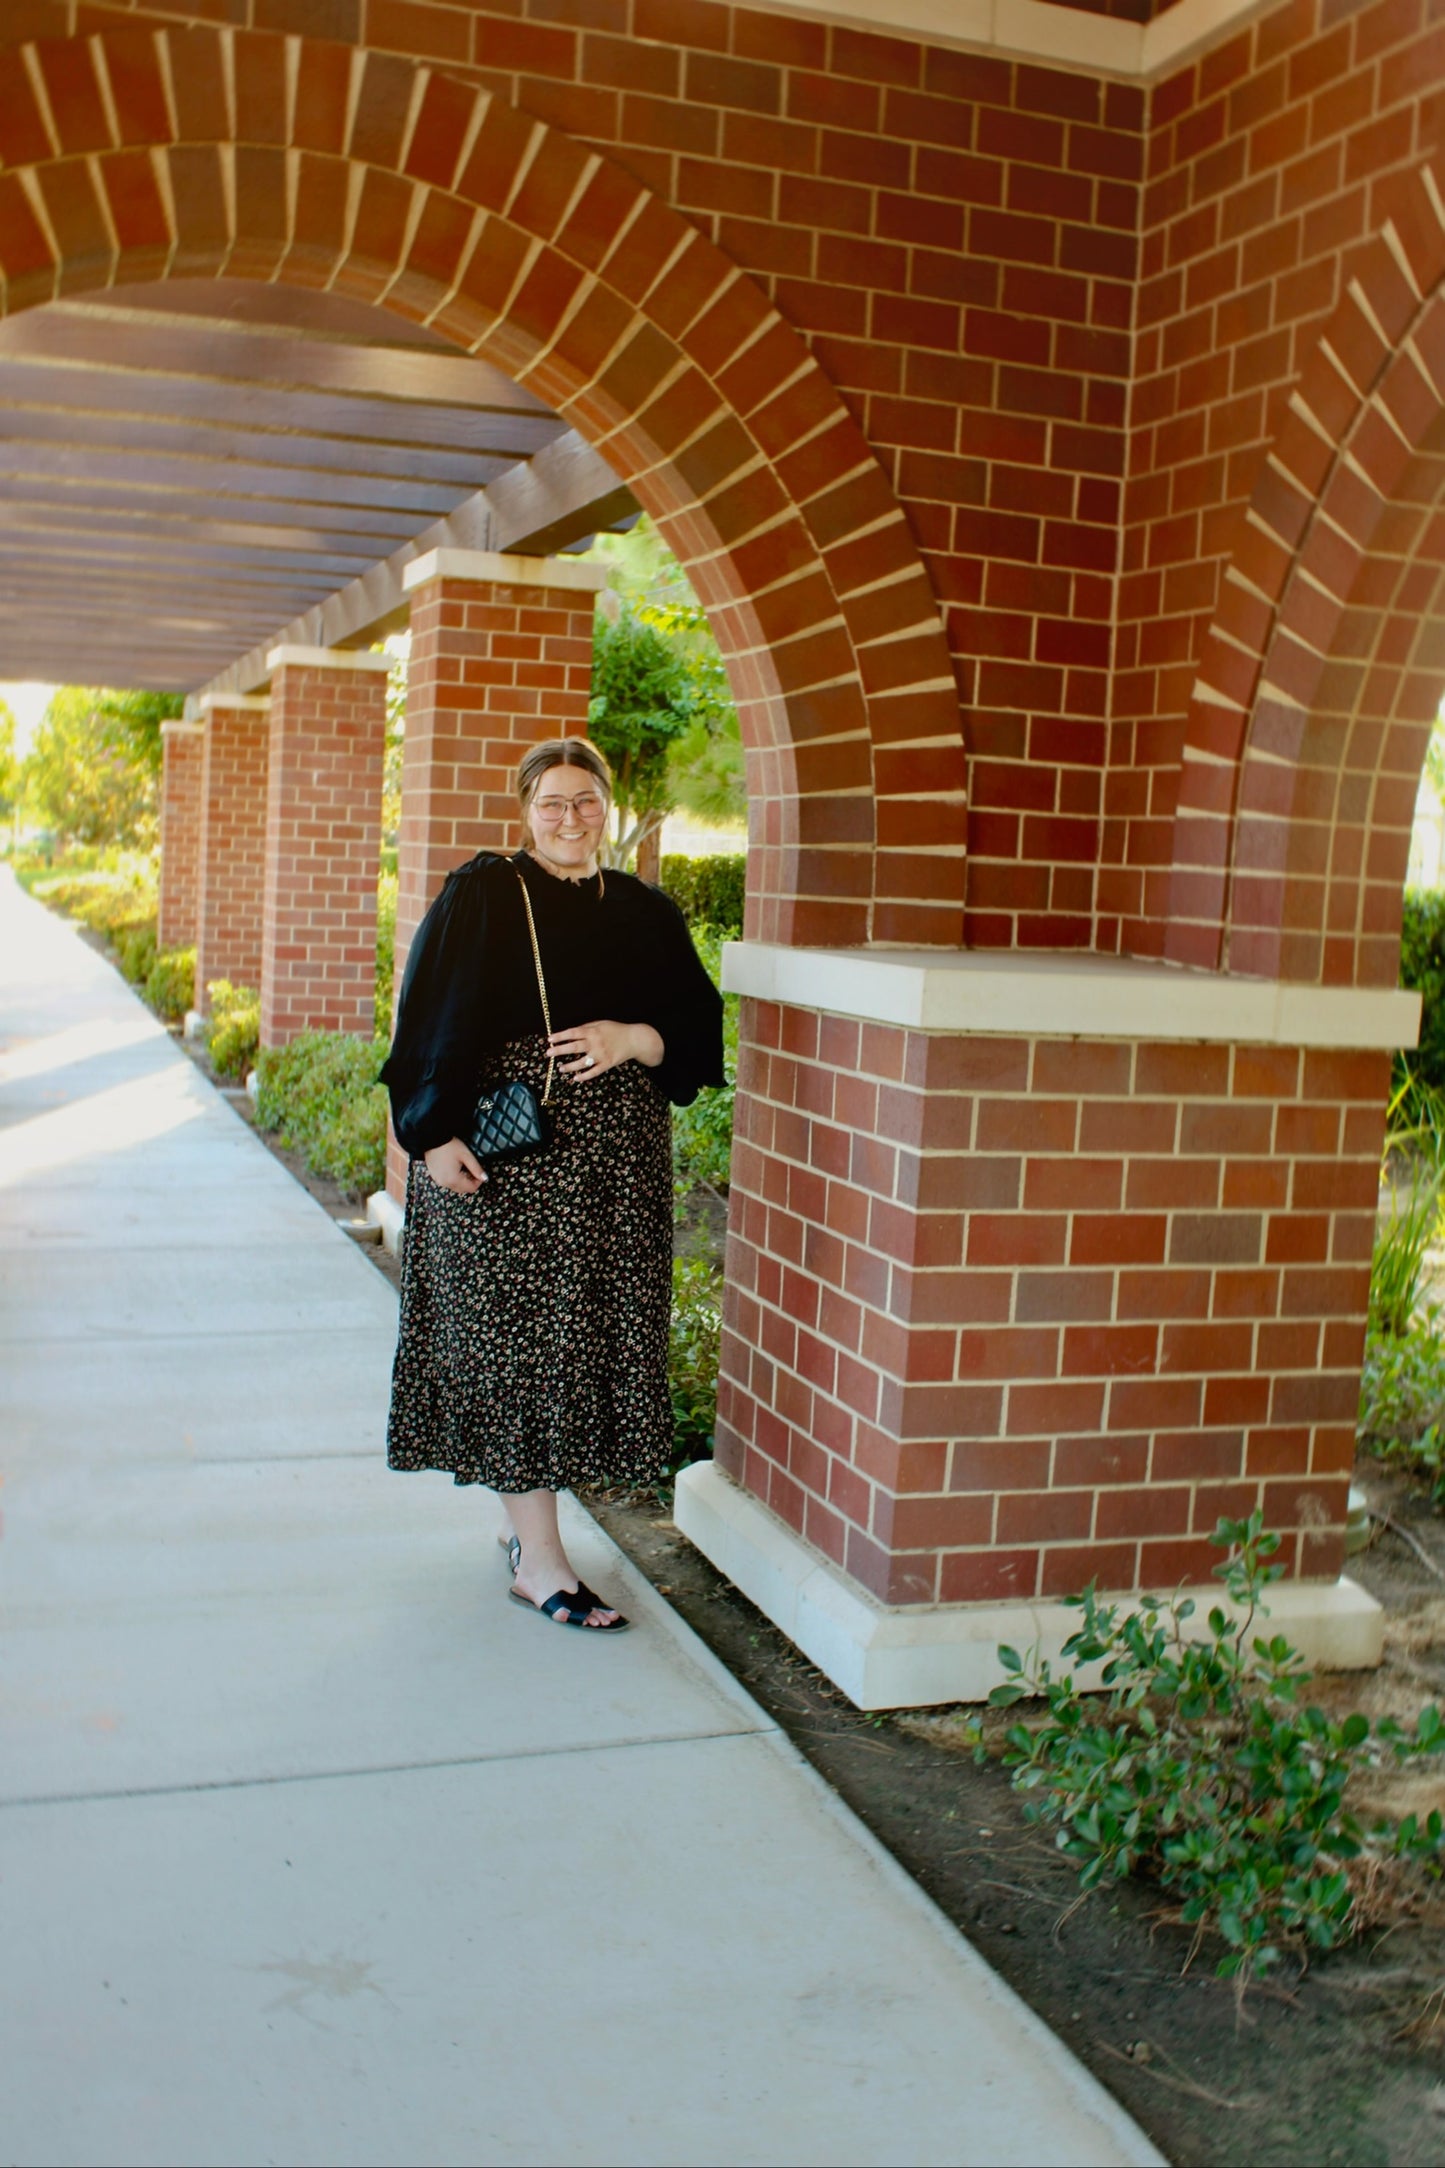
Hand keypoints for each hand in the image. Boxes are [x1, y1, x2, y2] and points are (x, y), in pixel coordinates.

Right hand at [423, 1137, 486, 1191]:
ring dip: (462, 1181)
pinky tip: (455, 1168)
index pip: (471, 1188)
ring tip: (463, 1168)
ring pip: (455, 1187)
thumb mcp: (466, 1156)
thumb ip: (476, 1168)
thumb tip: (485, 1178)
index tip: (480, 1172)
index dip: (478, 1181)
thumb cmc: (449, 1146)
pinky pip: (447, 1182)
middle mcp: (445, 1183)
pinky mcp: (435, 1176)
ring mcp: (438, 1180)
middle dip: (470, 1182)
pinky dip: (453, 1179)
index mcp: (453, 1179)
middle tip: (473, 1170)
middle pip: (463, 1189)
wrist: (432, 1139)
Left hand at [549, 1020, 663, 1079]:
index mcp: (593, 1031)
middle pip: (574, 1048)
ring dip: (570, 1066)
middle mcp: (595, 1043)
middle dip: (559, 1050)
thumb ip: (586, 1028)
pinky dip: (584, 1076)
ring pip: (582, 1063)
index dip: (560, 1036)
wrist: (634, 1039)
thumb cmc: (616, 1030)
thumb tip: (571, 1033)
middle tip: (548, 1053)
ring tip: (561, 1068)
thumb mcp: (600, 1024)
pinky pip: (594, 1072)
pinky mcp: (607, 1064)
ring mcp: (601, 1055)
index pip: (573, 1033)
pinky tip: (576, 1078)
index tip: (549, 1039)